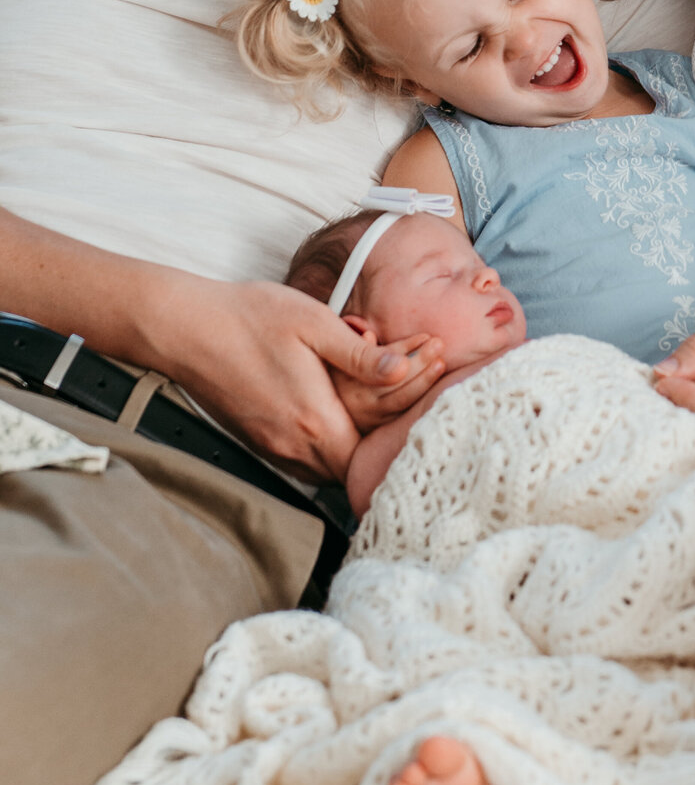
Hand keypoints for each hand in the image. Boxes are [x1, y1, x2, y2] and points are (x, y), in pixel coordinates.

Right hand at [138, 275, 428, 480]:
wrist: (186, 328)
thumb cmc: (249, 317)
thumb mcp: (313, 323)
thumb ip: (360, 355)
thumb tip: (403, 370)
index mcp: (313, 419)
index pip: (371, 456)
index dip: (400, 436)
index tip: (419, 402)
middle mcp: (293, 446)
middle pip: (354, 464)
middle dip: (383, 438)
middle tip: (406, 399)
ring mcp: (273, 448)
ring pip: (330, 466)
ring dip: (355, 444)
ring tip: (379, 408)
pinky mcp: (259, 441)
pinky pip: (306, 459)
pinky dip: (329, 445)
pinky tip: (340, 416)